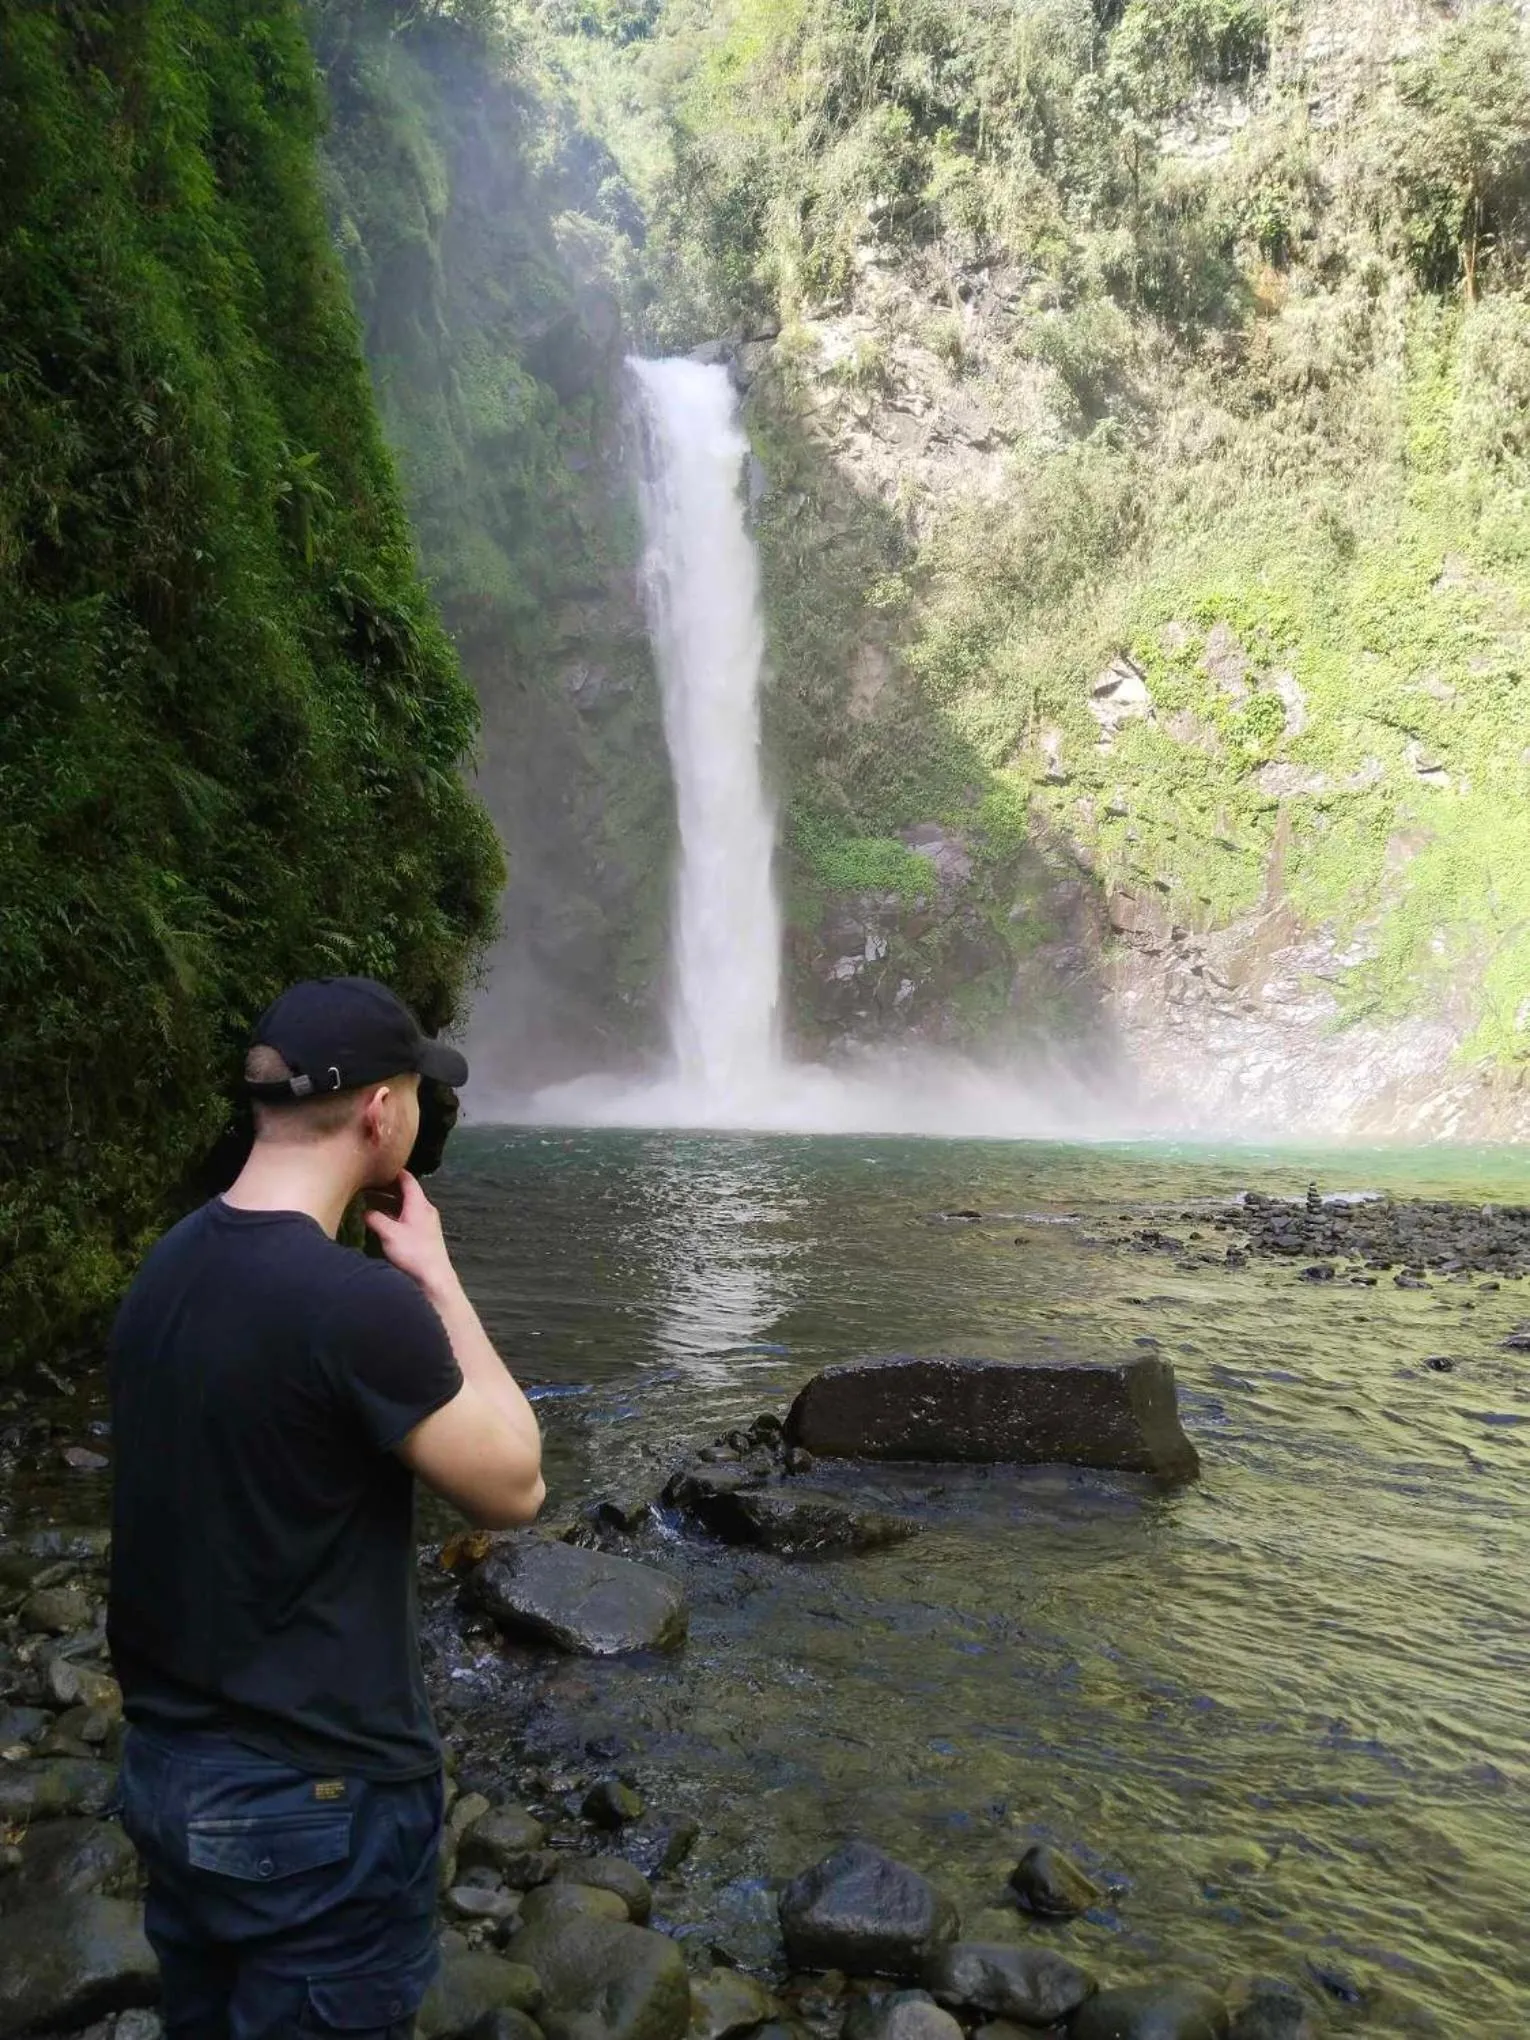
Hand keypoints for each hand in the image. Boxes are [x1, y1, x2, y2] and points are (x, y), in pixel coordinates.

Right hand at [364, 1171, 457, 1300]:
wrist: (434, 1277)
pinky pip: (407, 1217)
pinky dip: (394, 1214)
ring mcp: (425, 1223)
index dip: (394, 1171)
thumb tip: (365, 1212)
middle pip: (406, 1192)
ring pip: (406, 1205)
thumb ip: (375, 1219)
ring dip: (389, 1202)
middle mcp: (425, 1210)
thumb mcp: (389, 1233)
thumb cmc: (413, 1252)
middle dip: (388, 1186)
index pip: (407, 1179)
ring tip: (370, 1200)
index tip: (379, 1166)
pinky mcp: (423, 1235)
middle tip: (369, 1182)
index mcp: (419, 1204)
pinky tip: (382, 1222)